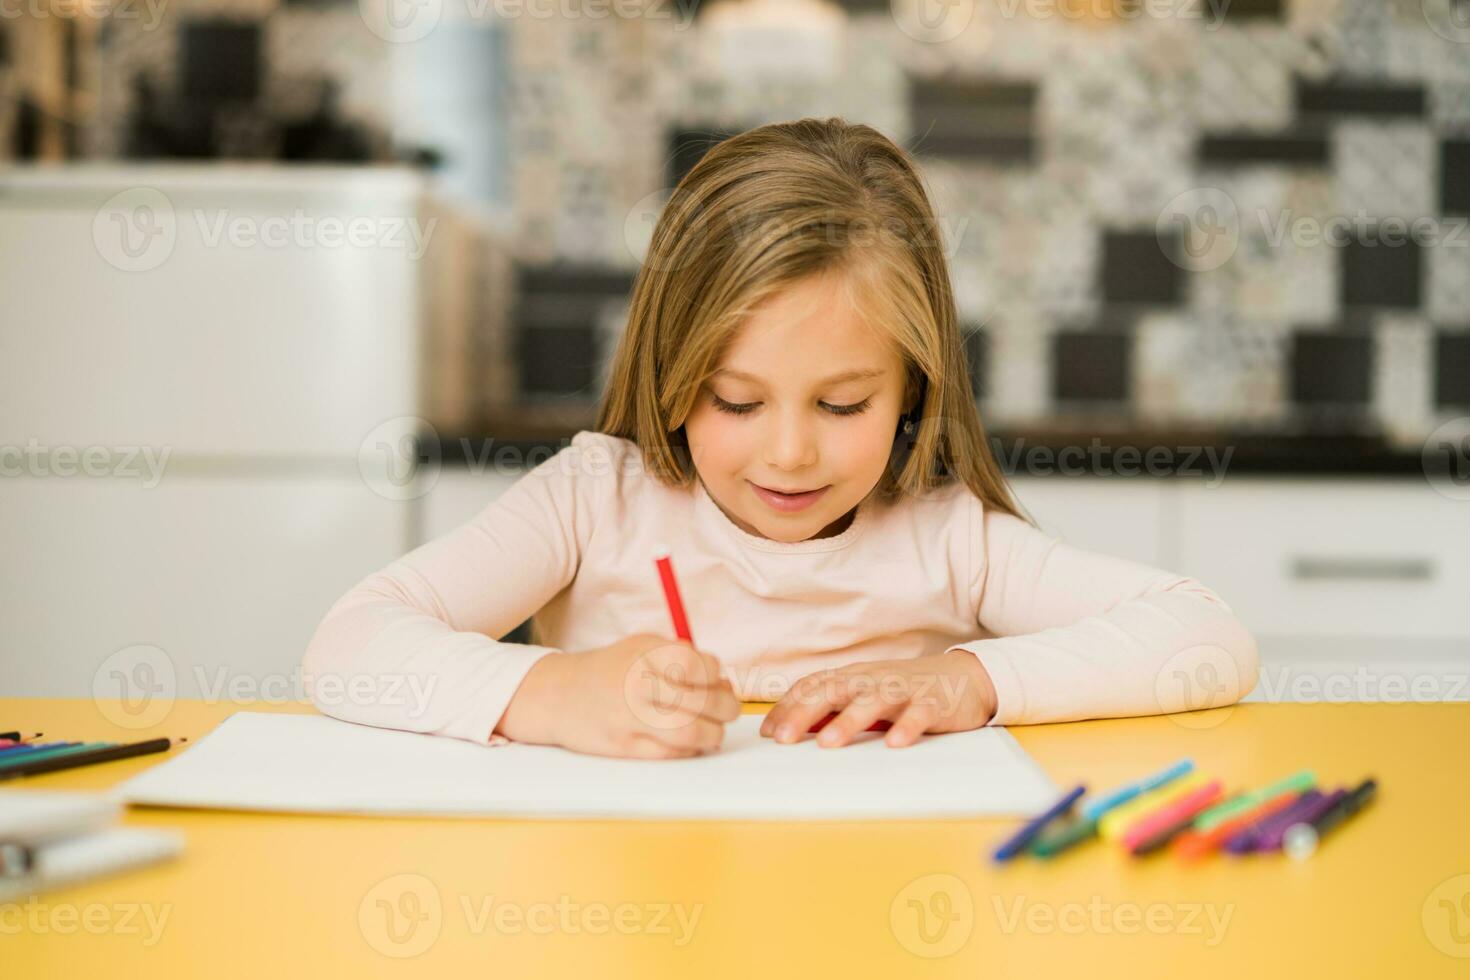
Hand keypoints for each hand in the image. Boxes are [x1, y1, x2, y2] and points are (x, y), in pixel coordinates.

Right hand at [495, 633, 740, 758]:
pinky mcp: (625, 747)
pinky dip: (690, 750)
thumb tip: (724, 682)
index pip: (703, 666)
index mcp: (647, 654)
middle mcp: (640, 684)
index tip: (716, 682)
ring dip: (714, 735)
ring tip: (713, 732)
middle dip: (727, 708)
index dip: (718, 677)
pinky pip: (672, 754)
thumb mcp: (642, 645)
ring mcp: (632, 718)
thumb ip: (682, 655)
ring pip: (693, 732)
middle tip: (727, 711)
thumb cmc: (610, 669)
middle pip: (704, 700)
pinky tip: (689, 743)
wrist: (558, 696)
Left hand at [758, 650, 996, 748]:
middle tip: (783, 739)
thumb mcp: (864, 696)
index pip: (812, 687)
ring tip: (829, 743)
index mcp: (852, 677)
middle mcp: (872, 679)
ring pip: (872, 700)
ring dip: (849, 721)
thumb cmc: (904, 691)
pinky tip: (895, 743)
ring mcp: (903, 689)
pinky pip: (918, 713)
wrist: (963, 677)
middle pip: (833, 691)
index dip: (787, 707)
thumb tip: (792, 728)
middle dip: (804, 714)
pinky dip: (907, 726)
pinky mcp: (932, 702)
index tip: (766, 733)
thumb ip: (832, 709)